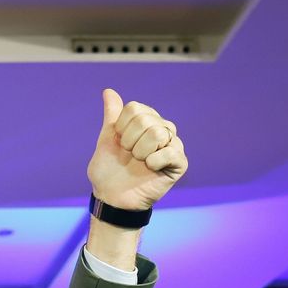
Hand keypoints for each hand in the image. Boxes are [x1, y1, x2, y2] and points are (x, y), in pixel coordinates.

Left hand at [86, 88, 186, 211]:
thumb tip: (108, 91)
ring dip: (140, 152)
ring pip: (158, 133)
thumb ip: (112, 116)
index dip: (121, 128)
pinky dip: (153, 161)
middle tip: (129, 155)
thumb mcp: (107, 140)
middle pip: (146, 120)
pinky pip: (170, 152)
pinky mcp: (180, 163)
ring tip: (139, 162)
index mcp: (147, 121)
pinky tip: (150, 169)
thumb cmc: (110, 170)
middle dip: (129, 141)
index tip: (119, 143)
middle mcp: (163, 129)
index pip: (135, 109)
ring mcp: (173, 145)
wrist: (112, 197)